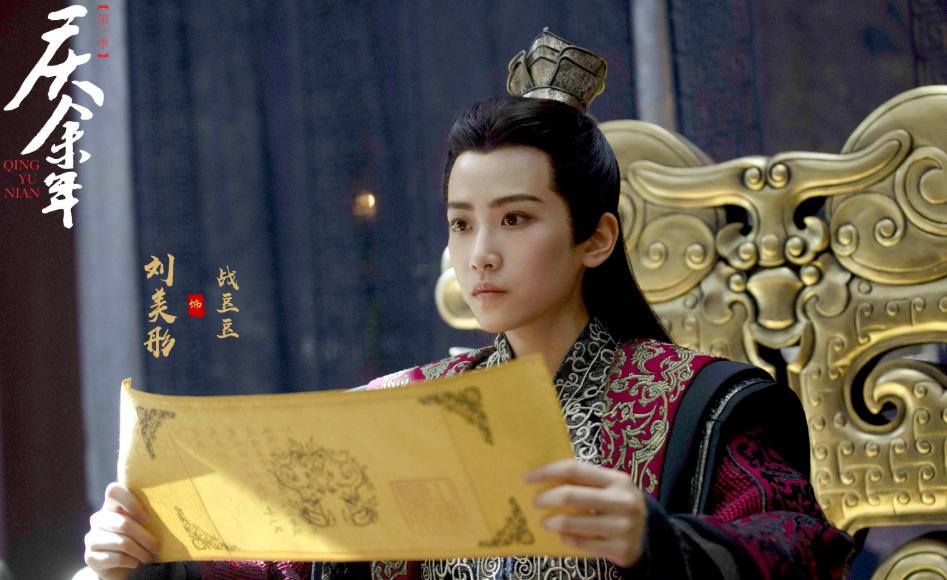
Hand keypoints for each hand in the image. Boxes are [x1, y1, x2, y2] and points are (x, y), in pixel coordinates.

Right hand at [84, 482, 159, 578]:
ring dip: (140, 551)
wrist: (117, 567)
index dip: (130, 501)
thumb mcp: (142, 525)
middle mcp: (98, 519)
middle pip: (123, 523)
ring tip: (148, 557)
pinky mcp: (90, 557)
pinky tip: (135, 563)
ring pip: (122, 542)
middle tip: (156, 546)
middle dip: (145, 536)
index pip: (113, 491)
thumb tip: (170, 507)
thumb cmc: (135, 540)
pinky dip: (131, 562)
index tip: (146, 517)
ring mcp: (92, 538)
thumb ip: (146, 515)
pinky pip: (116, 558)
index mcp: (110, 506)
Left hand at [524, 459, 645, 566]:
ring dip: (552, 521)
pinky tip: (563, 535)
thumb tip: (543, 476)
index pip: (575, 469)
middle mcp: (623, 501)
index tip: (528, 478)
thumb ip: (584, 481)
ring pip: (573, 523)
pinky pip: (582, 544)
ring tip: (545, 521)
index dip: (548, 472)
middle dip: (546, 498)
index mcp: (617, 479)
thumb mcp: (609, 487)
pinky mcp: (620, 549)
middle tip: (535, 502)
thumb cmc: (617, 505)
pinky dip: (567, 538)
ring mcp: (623, 526)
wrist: (647, 535)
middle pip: (571, 496)